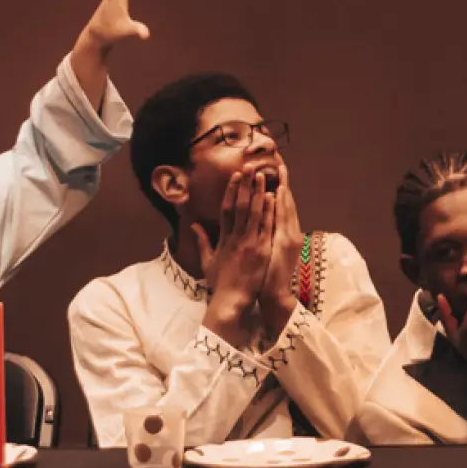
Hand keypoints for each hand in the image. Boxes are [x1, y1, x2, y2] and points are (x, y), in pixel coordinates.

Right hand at [194, 170, 274, 337]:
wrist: (231, 300)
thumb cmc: (220, 282)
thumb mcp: (207, 261)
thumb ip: (202, 241)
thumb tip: (194, 225)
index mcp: (223, 239)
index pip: (227, 209)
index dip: (231, 191)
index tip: (235, 176)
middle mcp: (236, 238)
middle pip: (240, 206)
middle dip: (246, 185)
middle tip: (250, 167)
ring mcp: (250, 243)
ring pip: (254, 213)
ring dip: (259, 193)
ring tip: (263, 175)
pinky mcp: (261, 250)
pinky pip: (266, 227)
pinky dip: (269, 212)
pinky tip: (272, 198)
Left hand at [258, 160, 301, 338]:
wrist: (275, 295)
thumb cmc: (265, 277)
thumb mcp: (266, 256)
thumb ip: (263, 239)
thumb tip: (259, 228)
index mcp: (283, 235)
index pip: (282, 207)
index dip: (279, 189)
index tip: (276, 173)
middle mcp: (288, 233)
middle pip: (286, 203)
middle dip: (283, 183)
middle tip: (281, 164)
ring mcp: (286, 238)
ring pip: (285, 208)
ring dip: (282, 189)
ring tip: (279, 171)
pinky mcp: (283, 244)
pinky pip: (280, 221)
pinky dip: (279, 207)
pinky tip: (276, 194)